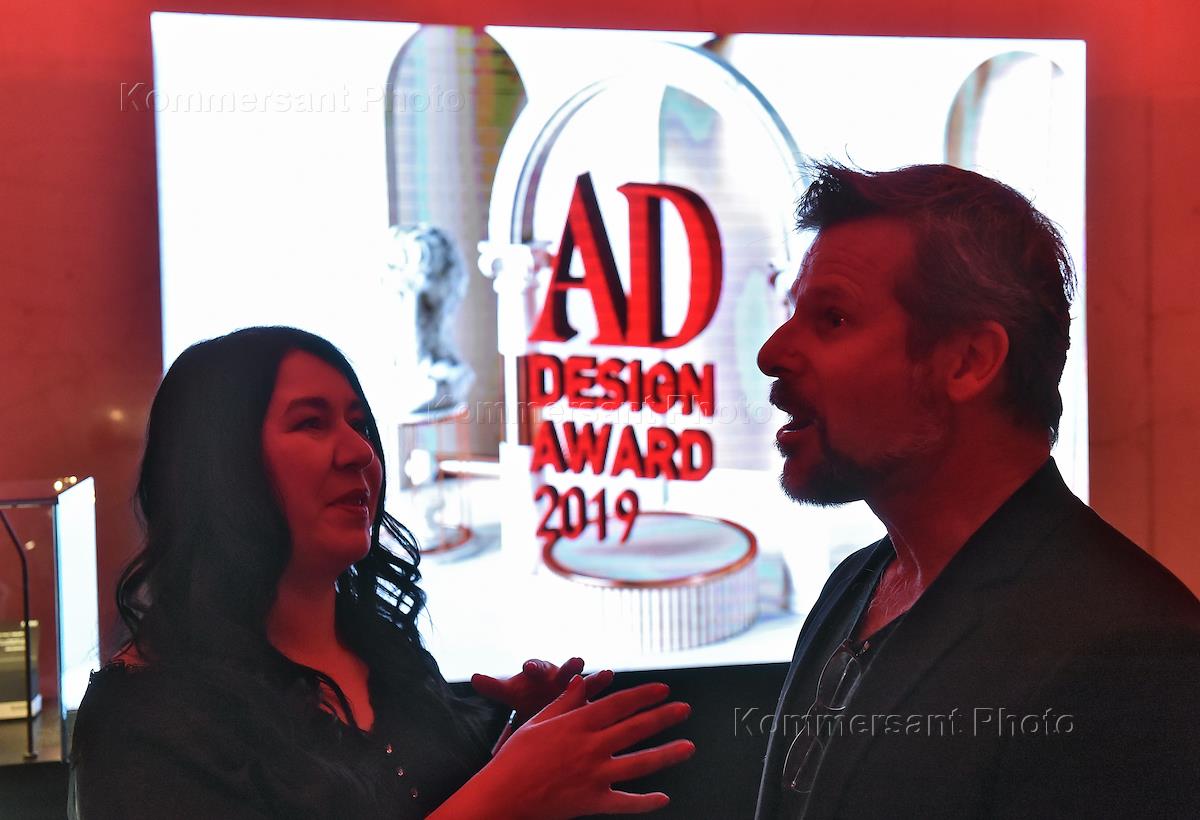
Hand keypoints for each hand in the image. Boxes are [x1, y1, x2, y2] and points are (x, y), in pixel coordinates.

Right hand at [434, 675, 693, 818]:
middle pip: (636, 729)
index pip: (620, 704)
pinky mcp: (593, 801)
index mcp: (578, 723)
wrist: (504, 795)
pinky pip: (626, 802)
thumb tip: (581, 682)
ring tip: (688, 747)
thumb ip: (565, 702)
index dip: (644, 695)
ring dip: (667, 754)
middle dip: (664, 717)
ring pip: (640, 763)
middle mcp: (591, 747)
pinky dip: (646, 801)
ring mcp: (594, 775)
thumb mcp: (539, 722)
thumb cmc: (516, 757)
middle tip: (685, 710)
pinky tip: (663, 798)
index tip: (663, 690)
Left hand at [471, 657, 614, 722]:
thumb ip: (494, 686)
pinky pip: (599, 700)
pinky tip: (622, 703)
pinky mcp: (588, 703)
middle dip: (570, 667)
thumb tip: (473, 677)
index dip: (533, 666)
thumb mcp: (510, 693)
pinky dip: (608, 699)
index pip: (535, 667)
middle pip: (564, 670)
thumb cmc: (527, 697)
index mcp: (539, 673)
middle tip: (577, 661)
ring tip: (608, 674)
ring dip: (597, 679)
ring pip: (587, 683)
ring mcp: (576, 689)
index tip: (529, 667)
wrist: (544, 707)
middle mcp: (559, 677)